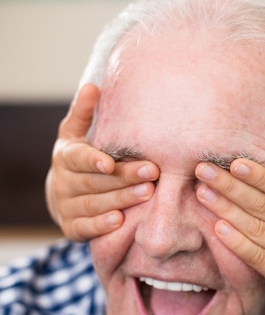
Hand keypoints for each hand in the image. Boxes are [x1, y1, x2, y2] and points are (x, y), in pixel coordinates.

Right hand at [46, 83, 158, 240]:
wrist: (65, 195)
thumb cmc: (81, 158)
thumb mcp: (77, 134)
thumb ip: (84, 113)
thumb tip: (93, 86)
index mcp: (66, 157)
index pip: (79, 158)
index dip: (93, 161)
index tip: (110, 162)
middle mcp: (63, 183)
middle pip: (95, 182)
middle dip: (124, 178)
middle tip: (152, 173)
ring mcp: (66, 207)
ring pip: (94, 204)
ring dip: (121, 200)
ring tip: (147, 194)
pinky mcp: (71, 228)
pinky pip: (86, 228)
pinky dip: (102, 226)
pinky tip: (121, 221)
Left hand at [195, 137, 264, 303]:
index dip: (260, 176)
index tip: (234, 163)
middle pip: (264, 206)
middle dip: (231, 187)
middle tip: (204, 171)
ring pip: (255, 229)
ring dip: (226, 210)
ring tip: (202, 193)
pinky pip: (255, 257)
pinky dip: (235, 242)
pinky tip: (217, 227)